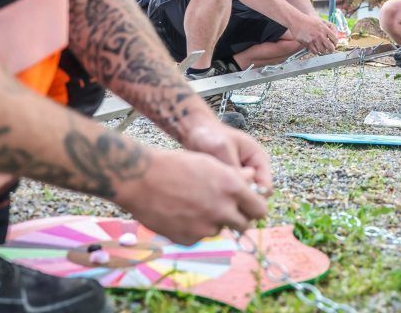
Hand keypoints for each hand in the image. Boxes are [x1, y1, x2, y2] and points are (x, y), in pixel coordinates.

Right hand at [119, 150, 267, 244]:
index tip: (249, 208)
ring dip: (213, 222)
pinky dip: (193, 228)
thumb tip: (252, 178)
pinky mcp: (189, 239)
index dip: (255, 208)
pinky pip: (199, 237)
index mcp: (232, 187)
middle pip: (244, 225)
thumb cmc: (176, 165)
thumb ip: (234, 175)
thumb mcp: (210, 162)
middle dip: (238, 219)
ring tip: (193, 204)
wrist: (141, 179)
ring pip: (219, 230)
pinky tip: (179, 212)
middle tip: (225, 211)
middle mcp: (222, 209)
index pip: (259, 209)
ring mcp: (205, 227)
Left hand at [181, 120, 271, 193]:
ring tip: (213, 192)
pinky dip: (223, 198)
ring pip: (243, 199)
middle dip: (242, 201)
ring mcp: (243, 177)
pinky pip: (231, 198)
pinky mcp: (230, 183)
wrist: (195, 131)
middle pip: (256, 197)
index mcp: (259, 160)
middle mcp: (254, 171)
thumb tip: (242, 192)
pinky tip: (209, 193)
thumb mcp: (222, 149)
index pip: (266, 189)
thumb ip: (234, 169)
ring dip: (231, 200)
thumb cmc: (210, 135)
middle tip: (221, 198)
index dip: (254, 198)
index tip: (234, 200)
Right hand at [289, 14, 337, 54]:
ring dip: (323, 51)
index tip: (334, 44)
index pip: (335, 39)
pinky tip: (315, 49)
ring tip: (321, 49)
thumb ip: (328, 27)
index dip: (335, 43)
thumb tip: (334, 35)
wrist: (297, 20)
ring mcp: (314, 39)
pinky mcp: (308, 43)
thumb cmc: (308, 21)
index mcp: (325, 29)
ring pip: (322, 50)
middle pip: (330, 47)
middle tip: (330, 50)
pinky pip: (314, 51)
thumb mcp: (320, 21)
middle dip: (331, 50)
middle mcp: (320, 35)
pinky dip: (315, 51)